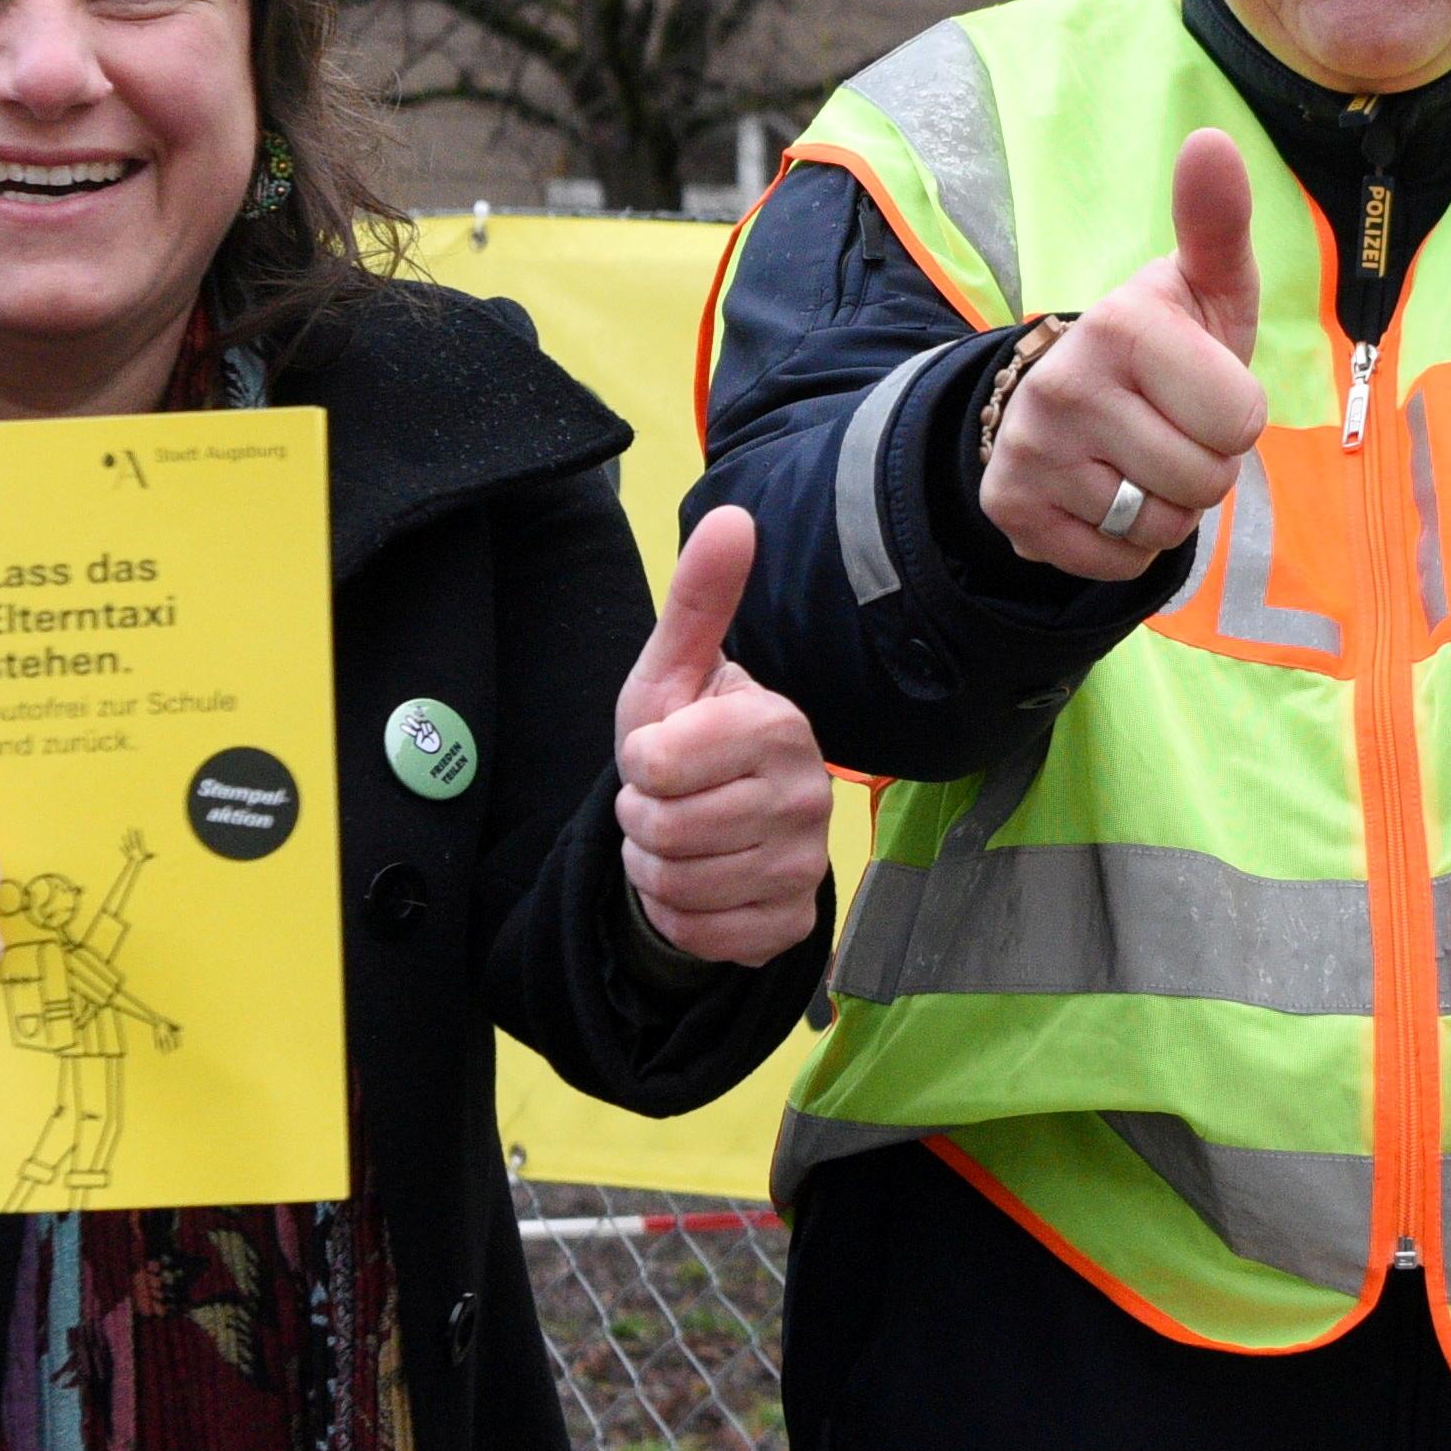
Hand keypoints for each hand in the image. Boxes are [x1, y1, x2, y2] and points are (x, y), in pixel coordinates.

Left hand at [615, 504, 835, 966]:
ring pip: (676, 885)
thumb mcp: (674, 672)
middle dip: (640, 818)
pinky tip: (698, 884)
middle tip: (666, 800)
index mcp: (780, 725)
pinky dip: (676, 916)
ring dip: (654, 867)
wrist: (709, 827)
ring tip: (679, 838)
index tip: (661, 752)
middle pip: (662, 828)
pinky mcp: (792, 925)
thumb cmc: (686, 741)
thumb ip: (699, 600)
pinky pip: (699, 935)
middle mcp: (810, 796)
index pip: (657, 764)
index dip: (639, 762)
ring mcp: (806, 865)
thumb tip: (733, 516)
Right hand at [977, 130, 1271, 578]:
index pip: (1242, 422)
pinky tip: (1103, 493)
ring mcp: (1030, 451)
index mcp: (1121, 324)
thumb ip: (1217, 223)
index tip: (1198, 389)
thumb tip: (1212, 139)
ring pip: (1160, 527)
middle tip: (1169, 428)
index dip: (1236, 416)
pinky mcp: (1012, 512)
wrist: (1066, 400)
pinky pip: (1115, 564)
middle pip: (1206, 481)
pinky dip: (1123, 545)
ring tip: (1137, 459)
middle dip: (1205, 466)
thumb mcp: (1202, 286)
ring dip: (1167, 508)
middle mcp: (1063, 385)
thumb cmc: (1165, 344)